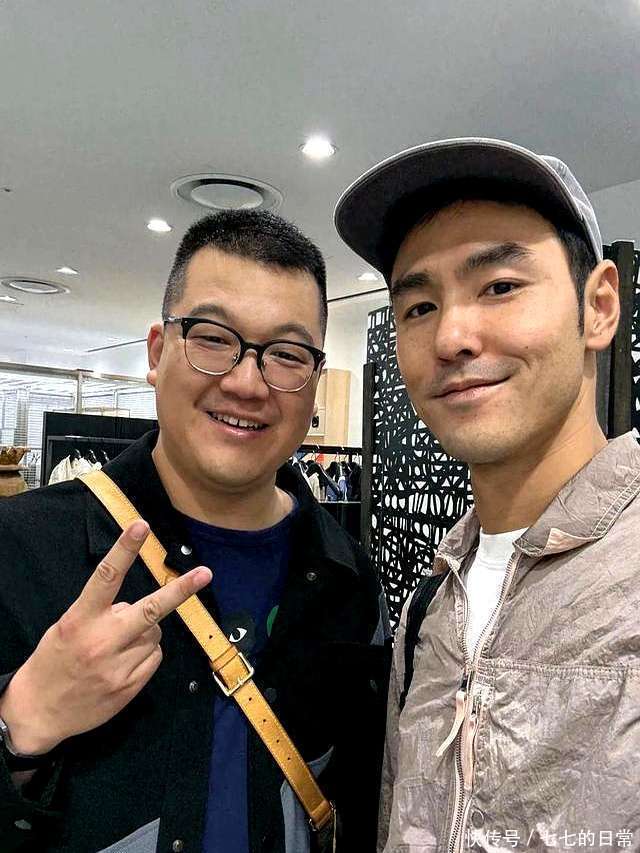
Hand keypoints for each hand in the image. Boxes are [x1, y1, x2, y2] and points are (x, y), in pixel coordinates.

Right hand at [0, 520, 210, 754]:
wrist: (38, 711)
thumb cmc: (54, 660)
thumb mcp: (67, 627)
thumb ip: (101, 612)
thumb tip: (134, 606)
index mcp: (80, 619)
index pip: (106, 577)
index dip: (125, 549)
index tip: (140, 526)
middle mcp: (102, 641)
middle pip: (150, 610)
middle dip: (180, 590)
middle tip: (205, 573)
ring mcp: (118, 667)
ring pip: (154, 633)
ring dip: (145, 633)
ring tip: (118, 646)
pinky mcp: (130, 687)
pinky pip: (154, 656)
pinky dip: (146, 653)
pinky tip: (123, 663)